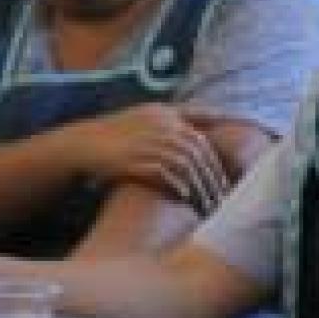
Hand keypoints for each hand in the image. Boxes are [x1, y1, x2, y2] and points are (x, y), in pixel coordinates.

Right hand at [69, 104, 233, 212]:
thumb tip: (205, 128)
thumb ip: (172, 120)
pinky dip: (179, 185)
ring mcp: (146, 141)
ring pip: (186, 164)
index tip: (239, 156)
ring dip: (200, 186)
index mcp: (163, 113)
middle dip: (214, 174)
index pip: (202, 125)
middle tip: (224, 195)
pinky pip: (166, 173)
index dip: (221, 140)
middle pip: (198, 150)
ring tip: (208, 204)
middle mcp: (158, 124)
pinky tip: (186, 197)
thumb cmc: (113, 136)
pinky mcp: (134, 159)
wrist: (79, 145)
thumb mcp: (142, 118)